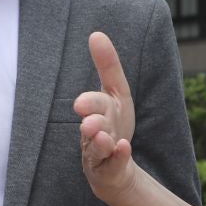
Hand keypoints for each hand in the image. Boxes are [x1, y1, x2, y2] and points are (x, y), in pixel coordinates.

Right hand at [74, 31, 137, 205]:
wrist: (113, 169)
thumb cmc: (113, 125)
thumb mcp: (116, 93)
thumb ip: (107, 66)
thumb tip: (95, 34)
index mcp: (99, 110)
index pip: (95, 102)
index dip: (90, 101)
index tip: (81, 100)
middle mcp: (96, 131)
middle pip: (93, 124)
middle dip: (91, 118)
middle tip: (86, 116)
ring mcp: (100, 153)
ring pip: (97, 147)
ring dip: (99, 140)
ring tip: (103, 135)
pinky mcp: (108, 170)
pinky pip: (113, 165)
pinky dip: (118, 156)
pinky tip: (124, 148)